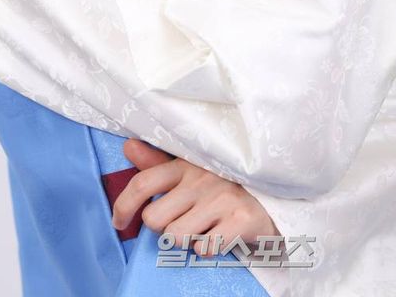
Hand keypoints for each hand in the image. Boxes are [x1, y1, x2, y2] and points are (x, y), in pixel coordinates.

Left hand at [112, 137, 281, 254]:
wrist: (276, 197)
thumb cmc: (225, 185)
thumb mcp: (192, 168)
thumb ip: (158, 163)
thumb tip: (128, 146)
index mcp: (187, 164)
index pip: (143, 183)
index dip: (123, 206)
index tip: (119, 223)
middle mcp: (203, 179)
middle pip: (154, 219)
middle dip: (162, 228)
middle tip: (181, 222)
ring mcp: (223, 198)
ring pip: (175, 237)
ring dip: (186, 241)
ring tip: (202, 229)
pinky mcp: (242, 220)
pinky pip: (204, 248)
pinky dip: (208, 250)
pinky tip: (219, 238)